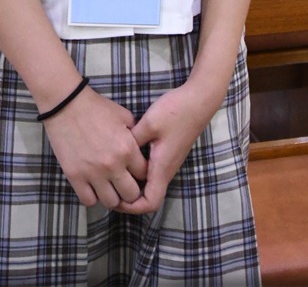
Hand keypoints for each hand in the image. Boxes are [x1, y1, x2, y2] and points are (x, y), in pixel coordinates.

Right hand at [43, 87, 147, 209]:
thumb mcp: (123, 116)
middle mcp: (113, 165)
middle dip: (130, 189)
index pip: (145, 174)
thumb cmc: (96, 107)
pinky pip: (89, 200)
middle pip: (131, 194)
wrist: (66, 104)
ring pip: (111, 202)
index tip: (134, 170)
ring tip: (107, 185)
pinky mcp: (75, 177)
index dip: (141, 173)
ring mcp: (93, 173)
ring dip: (112, 195)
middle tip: (123, 181)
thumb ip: (135, 135)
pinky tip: (92, 185)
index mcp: (127, 148)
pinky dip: (92, 196)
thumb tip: (141, 149)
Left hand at [113, 83, 212, 215]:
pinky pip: (152, 172)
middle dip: (128, 198)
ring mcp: (168, 161)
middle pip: (148, 197)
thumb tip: (117, 152)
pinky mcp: (168, 152)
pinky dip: (138, 172)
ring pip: (150, 184)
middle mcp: (166, 170)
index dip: (132, 207)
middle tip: (108, 186)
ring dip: (133, 184)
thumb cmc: (175, 112)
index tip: (115, 199)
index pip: (150, 203)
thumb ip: (132, 141)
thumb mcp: (149, 124)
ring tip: (114, 173)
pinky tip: (126, 158)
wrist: (199, 100)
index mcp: (162, 168)